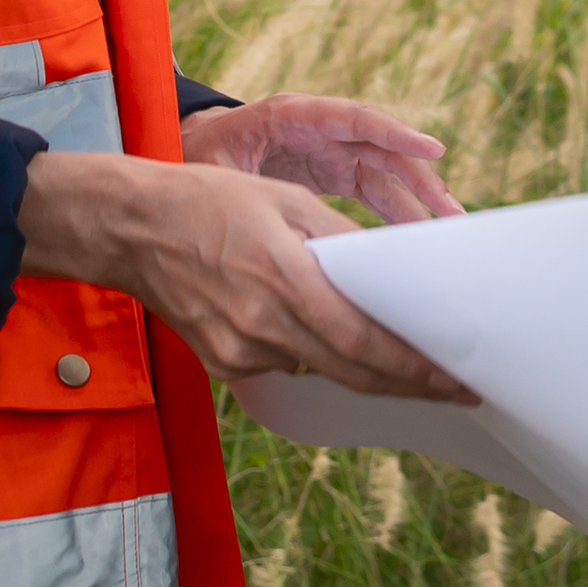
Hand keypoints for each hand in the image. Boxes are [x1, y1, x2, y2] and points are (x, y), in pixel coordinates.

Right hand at [19, 150, 475, 402]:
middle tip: (453, 387)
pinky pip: (284, 363)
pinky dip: (311, 352)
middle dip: (407, 382)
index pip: (364, 343)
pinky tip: (315, 330)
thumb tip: (390, 272)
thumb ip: (340, 240)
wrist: (131, 229)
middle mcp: (262, 327)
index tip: (456, 377)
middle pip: (353, 373)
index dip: (415, 367)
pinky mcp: (223, 363)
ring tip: (400, 359)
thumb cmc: (208, 202)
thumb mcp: (285, 199)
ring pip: (320, 369)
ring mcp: (239, 351)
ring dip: (362, 368)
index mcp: (284, 280)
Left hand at [183, 93, 463, 222]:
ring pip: (385, 171)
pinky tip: (417, 236)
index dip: (394, 133)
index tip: (434, 149)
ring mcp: (331, 149)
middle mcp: (321, 128)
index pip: (353, 118)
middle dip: (419, 177)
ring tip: (447, 230)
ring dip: (416, 199)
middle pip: (380, 147)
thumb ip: (240, 181)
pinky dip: (397, 210)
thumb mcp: (212, 164)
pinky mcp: (334, 172)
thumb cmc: (199, 152)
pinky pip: (374, 189)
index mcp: (292, 115)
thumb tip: (265, 214)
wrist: (193, 149)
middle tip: (451, 212)